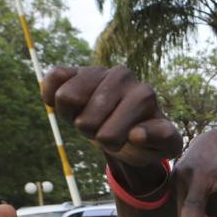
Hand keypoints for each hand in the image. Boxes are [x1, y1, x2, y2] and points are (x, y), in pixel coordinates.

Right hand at [41, 65, 181, 170]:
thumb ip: (162, 139)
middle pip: (85, 120)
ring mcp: (98, 71)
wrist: (125, 128)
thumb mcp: (165, 146)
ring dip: (74, 118)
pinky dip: (51, 96)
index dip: (111, 142)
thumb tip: (136, 133)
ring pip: (66, 99)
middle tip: (106, 128)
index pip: (110, 132)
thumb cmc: (146, 138)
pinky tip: (70, 105)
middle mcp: (123, 76)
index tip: (128, 138)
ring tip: (92, 118)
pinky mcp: (75, 70)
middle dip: (93, 133)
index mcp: (144, 95)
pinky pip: (53, 78)